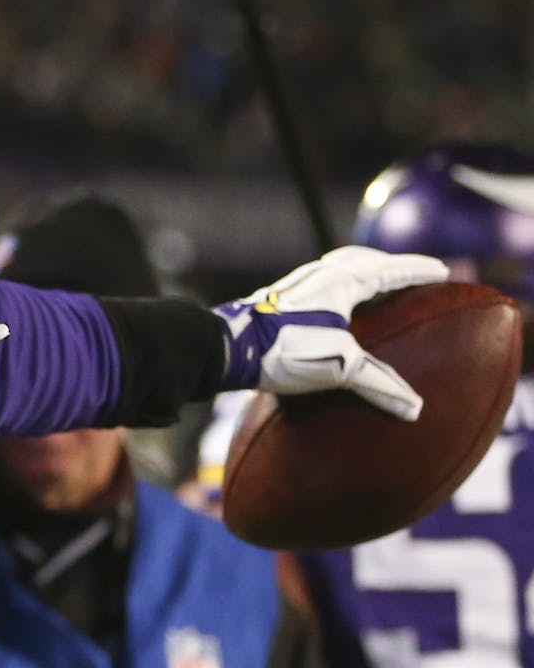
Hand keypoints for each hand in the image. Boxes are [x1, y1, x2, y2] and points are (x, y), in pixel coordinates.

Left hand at [214, 245, 448, 420]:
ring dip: (361, 270)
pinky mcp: (276, 299)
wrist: (226, 347)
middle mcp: (318, 275)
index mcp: (341, 282)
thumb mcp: (338, 367)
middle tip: (411, 272)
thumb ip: (377, 384)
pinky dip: (337, 285)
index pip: (389, 270)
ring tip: (375, 283)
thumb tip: (415, 408)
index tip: (442, 271)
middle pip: (362, 259)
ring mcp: (294, 285)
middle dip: (390, 264)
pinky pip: (317, 282)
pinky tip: (329, 306)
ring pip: (336, 266)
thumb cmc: (282, 350)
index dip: (416, 271)